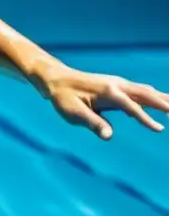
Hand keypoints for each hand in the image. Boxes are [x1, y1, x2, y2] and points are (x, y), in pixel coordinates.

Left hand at [43, 66, 168, 139]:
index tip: (160, 129)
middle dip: (165, 104)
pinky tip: (165, 106)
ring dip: (164, 99)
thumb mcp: (73, 112)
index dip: (145, 118)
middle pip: (146, 94)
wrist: (57, 79)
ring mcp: (119, 84)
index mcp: (107, 91)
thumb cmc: (63, 97)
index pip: (131, 106)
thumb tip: (108, 136)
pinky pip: (142, 92)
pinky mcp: (119, 87)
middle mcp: (117, 85)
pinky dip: (156, 98)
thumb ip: (92, 123)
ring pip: (147, 92)